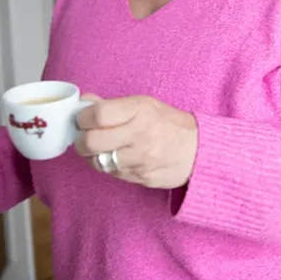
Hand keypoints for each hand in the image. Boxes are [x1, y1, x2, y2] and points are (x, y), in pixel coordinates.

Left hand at [74, 95, 198, 189]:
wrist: (199, 150)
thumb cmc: (168, 123)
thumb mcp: (144, 105)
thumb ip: (112, 105)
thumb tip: (84, 101)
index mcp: (140, 110)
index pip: (97, 115)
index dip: (82, 118)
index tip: (82, 119)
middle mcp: (140, 134)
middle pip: (91, 142)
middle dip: (81, 141)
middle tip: (84, 138)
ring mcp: (141, 159)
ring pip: (98, 162)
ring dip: (93, 156)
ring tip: (100, 149)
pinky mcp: (141, 178)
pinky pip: (113, 174)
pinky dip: (109, 167)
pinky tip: (117, 159)